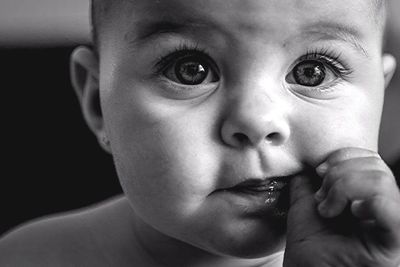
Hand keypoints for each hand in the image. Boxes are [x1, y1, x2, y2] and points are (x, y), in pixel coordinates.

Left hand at [284, 147, 399, 266]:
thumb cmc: (308, 249)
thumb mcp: (306, 205)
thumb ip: (312, 182)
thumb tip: (310, 162)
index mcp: (370, 202)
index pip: (372, 161)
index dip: (343, 157)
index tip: (319, 171)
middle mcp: (388, 213)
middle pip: (377, 167)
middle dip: (339, 174)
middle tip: (321, 197)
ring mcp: (394, 228)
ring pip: (381, 181)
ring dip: (343, 187)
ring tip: (328, 210)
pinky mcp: (393, 244)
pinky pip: (387, 207)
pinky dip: (362, 200)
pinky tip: (350, 213)